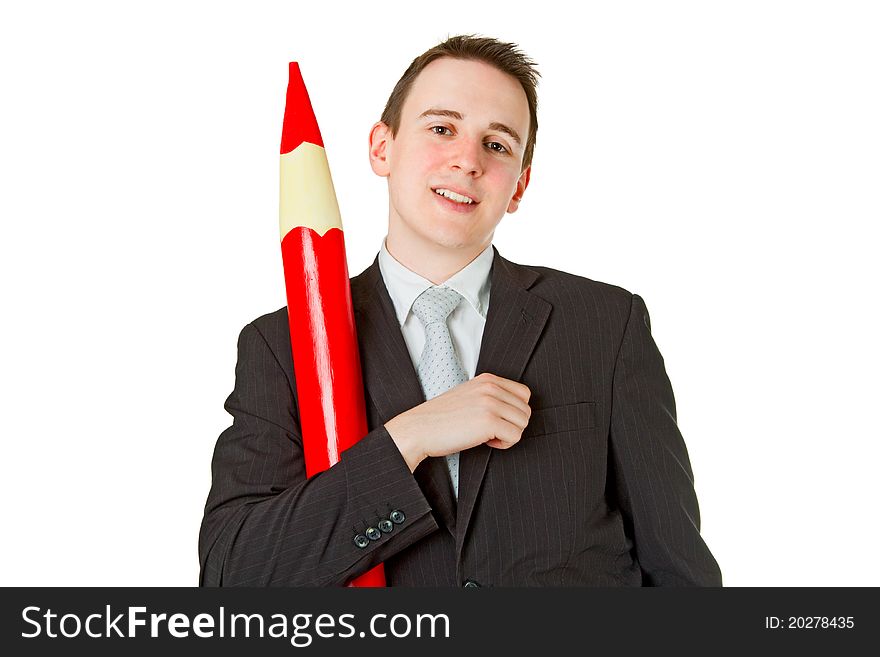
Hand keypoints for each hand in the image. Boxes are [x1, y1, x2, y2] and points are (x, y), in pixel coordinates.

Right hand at [384, 373, 530, 471]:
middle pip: (525, 410)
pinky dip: (504, 444)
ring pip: (523, 424)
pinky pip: (515, 437)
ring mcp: (490, 403)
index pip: (524, 394)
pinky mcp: (489, 421)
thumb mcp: (468, 396)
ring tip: (488, 436)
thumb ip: (490, 396)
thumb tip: (515, 409)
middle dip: (512, 425)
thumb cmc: (440, 418)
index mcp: (487, 379)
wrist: (418, 429)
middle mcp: (491, 387)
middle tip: (492, 431)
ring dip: (508, 435)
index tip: (497, 419)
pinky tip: (486, 442)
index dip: (514, 411)